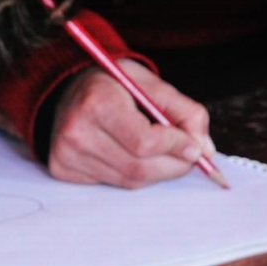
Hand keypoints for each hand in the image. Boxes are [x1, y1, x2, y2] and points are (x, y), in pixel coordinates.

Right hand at [46, 60, 215, 188]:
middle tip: (189, 157)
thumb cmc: (110, 85)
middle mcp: (76, 131)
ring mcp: (66, 153)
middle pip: (138, 167)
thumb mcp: (147, 82)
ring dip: (156, 172)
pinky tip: (130, 155)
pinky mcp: (62, 169)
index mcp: (96, 101)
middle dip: (173, 166)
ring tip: (164, 155)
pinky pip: (111, 182)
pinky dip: (131, 174)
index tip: (195, 147)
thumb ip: (183, 110)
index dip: (176, 147)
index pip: (144, 141)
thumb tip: (204, 149)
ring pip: (128, 180)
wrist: (64, 91)